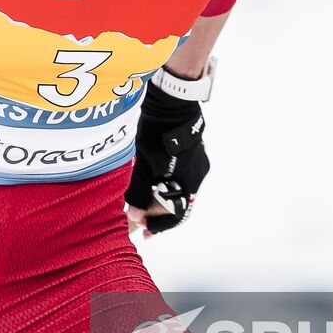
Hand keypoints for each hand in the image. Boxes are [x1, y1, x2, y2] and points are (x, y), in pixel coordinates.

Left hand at [124, 83, 208, 236]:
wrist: (170, 102)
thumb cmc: (154, 132)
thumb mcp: (143, 165)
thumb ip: (140, 191)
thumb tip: (135, 215)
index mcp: (185, 181)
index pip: (176, 214)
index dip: (160, 224)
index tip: (145, 229)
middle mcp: (195, 174)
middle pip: (179, 202)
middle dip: (160, 213)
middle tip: (144, 219)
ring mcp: (197, 162)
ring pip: (180, 188)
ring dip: (165, 197)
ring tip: (147, 201)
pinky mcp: (193, 151)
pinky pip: (182, 174)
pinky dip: (169, 182)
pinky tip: (156, 180)